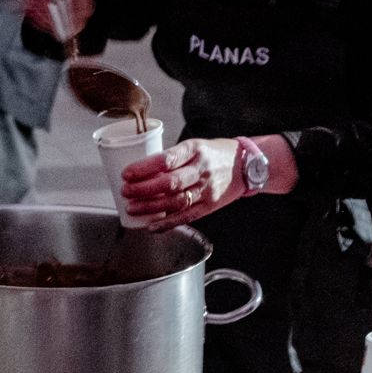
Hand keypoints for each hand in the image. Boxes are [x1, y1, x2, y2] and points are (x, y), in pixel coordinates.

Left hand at [122, 137, 241, 230]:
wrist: (246, 165)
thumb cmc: (215, 154)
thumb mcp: (194, 146)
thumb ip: (172, 159)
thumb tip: (142, 172)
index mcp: (195, 150)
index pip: (166, 160)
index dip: (144, 168)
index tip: (127, 174)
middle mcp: (202, 170)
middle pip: (170, 183)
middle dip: (144, 189)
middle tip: (126, 192)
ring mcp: (207, 190)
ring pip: (176, 202)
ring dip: (151, 207)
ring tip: (132, 208)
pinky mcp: (209, 206)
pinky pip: (186, 217)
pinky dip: (167, 223)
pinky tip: (151, 226)